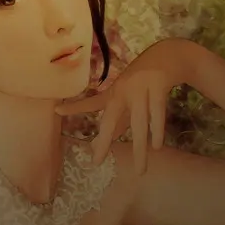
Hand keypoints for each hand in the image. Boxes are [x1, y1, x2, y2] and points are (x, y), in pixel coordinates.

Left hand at [56, 38, 199, 173]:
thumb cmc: (142, 82)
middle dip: (105, 141)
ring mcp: (140, 90)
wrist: (168, 54)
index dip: (75, 107)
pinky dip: (156, 130)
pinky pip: (157, 113)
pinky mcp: (158, 87)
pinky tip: (156, 146)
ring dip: (139, 147)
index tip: (56, 110)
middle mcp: (123, 92)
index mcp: (113, 93)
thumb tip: (102, 143)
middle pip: (111, 120)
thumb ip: (118, 120)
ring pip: (138, 123)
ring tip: (140, 170)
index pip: (91, 103)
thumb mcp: (126, 97)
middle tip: (97, 161)